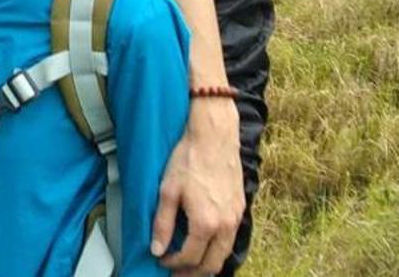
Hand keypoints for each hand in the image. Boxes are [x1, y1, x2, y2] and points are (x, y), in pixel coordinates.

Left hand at [153, 96, 242, 275]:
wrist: (214, 136)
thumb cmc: (189, 159)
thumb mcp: (168, 191)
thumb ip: (162, 224)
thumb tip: (157, 249)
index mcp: (206, 223)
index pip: (189, 257)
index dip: (173, 264)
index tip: (162, 260)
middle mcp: (225, 225)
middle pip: (211, 264)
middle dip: (192, 273)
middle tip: (177, 274)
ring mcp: (236, 217)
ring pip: (224, 254)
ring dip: (207, 263)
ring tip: (191, 264)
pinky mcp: (241, 207)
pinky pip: (231, 238)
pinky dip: (218, 248)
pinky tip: (206, 243)